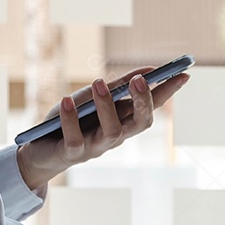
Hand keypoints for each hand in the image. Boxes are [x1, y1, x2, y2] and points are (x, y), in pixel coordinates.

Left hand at [17, 67, 189, 189]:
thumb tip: (147, 71)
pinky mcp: (72, 153)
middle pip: (141, 123)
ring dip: (107, 106)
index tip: (183, 73)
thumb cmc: (71, 119)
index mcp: (124, 121)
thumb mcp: (93, 96)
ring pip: (112, 131)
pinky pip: (75, 138)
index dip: (168, 91)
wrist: (40, 148)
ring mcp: (96, 147)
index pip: (152, 106)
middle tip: (140, 80)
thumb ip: (118, 86)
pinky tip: (66, 101)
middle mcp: (115, 136)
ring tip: (98, 83)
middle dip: (143, 102)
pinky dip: (70, 118)